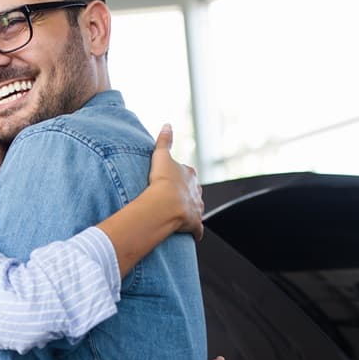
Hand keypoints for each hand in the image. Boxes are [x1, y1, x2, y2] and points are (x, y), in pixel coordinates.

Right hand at [147, 124, 203, 240]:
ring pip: (196, 208)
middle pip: (193, 191)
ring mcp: (197, 208)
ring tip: (179, 215)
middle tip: (174, 198)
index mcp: (190, 174)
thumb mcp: (161, 157)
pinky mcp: (195, 224)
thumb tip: (167, 125)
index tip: (169, 182)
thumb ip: (164, 141)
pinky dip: (195, 231)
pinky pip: (197, 229)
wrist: (165, 205)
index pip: (187, 174)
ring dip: (190, 211)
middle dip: (186, 194)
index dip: (178, 178)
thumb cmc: (162, 181)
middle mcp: (197, 191)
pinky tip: (191, 234)